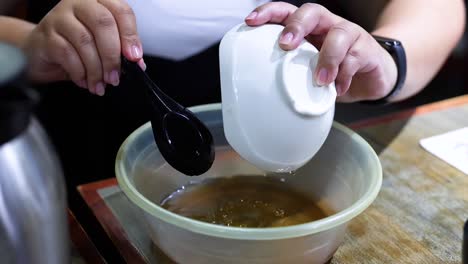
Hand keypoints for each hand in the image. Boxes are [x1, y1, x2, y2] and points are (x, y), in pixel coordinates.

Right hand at [23, 0, 144, 95]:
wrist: (41, 53)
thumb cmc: (77, 47)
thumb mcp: (103, 46)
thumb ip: (121, 50)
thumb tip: (138, 64)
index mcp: (99, 2)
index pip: (121, 11)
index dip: (130, 35)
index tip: (134, 58)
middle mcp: (79, 4)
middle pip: (103, 23)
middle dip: (112, 55)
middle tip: (115, 77)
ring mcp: (60, 17)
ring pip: (85, 41)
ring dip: (96, 69)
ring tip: (100, 85)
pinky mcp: (46, 34)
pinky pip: (66, 53)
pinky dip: (79, 72)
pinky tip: (84, 81)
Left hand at [245, 2, 397, 102]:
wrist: (371, 78)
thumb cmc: (331, 70)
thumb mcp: (307, 68)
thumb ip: (289, 72)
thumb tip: (259, 88)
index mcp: (308, 27)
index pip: (286, 11)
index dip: (268, 12)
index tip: (250, 22)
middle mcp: (327, 24)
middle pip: (312, 11)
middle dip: (297, 25)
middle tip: (286, 45)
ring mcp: (349, 35)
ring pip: (339, 34)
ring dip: (327, 58)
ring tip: (319, 80)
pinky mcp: (367, 50)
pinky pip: (355, 58)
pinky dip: (344, 76)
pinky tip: (337, 90)